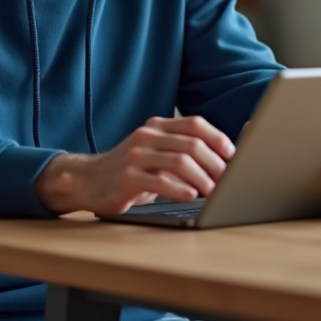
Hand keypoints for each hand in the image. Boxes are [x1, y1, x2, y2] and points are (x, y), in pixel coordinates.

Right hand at [34, 116, 236, 215]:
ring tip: (213, 191)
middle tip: (228, 180)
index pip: (195, 124)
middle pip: (192, 144)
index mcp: (157, 126)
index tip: (233, 154)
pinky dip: (180, 189)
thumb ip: (179, 150)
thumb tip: (223, 160)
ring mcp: (136, 155)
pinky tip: (191, 197)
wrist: (88, 180)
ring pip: (180, 161)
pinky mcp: (127, 177)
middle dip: (215, 163)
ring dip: (202, 178)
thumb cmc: (131, 169)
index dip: (217, 138)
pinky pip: (160, 181)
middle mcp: (147, 135)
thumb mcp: (154, 152)